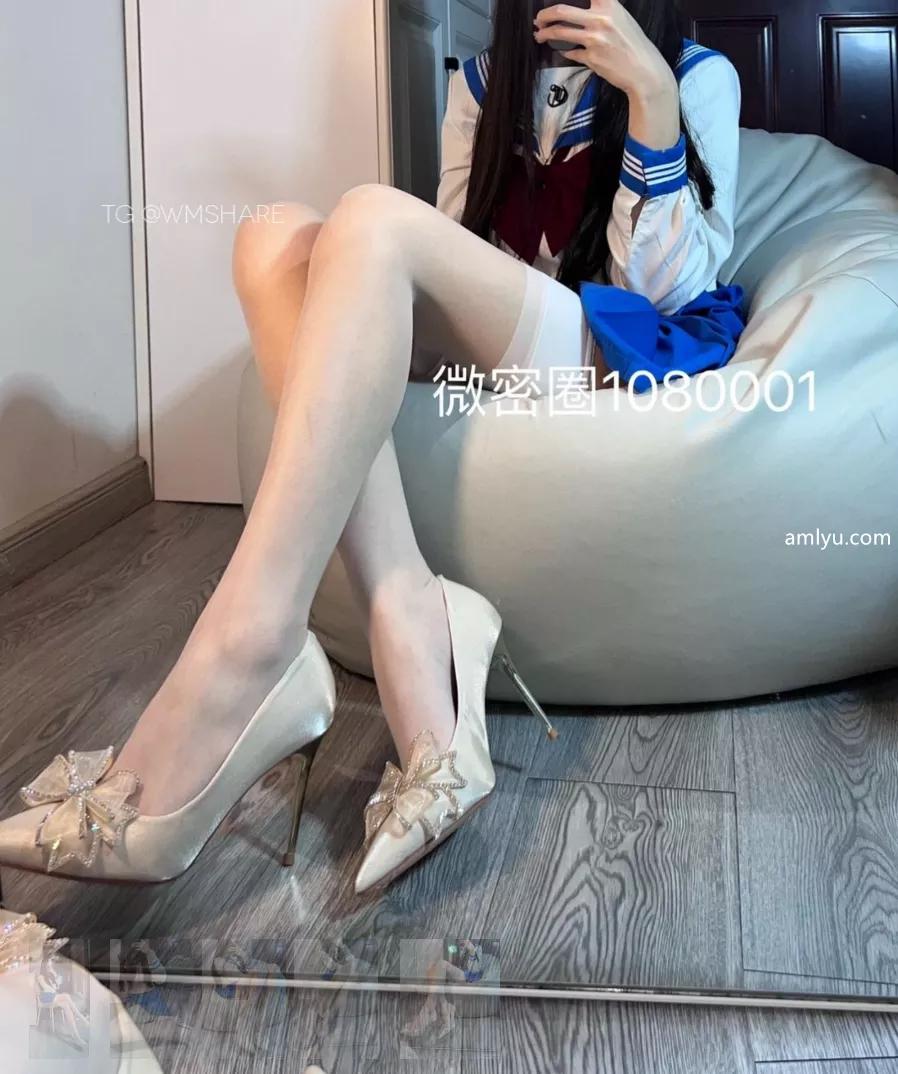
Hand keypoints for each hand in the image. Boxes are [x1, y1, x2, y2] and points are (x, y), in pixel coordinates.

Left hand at [534, 0, 679, 148]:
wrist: (644, 71)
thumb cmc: (633, 44)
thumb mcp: (621, 18)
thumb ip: (602, 11)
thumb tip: (579, 11)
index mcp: (609, 4)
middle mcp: (600, 19)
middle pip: (561, 10)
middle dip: (545, 14)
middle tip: (539, 19)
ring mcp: (594, 39)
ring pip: (560, 32)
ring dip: (545, 34)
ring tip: (540, 35)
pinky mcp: (591, 58)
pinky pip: (569, 52)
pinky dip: (563, 50)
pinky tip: (560, 50)